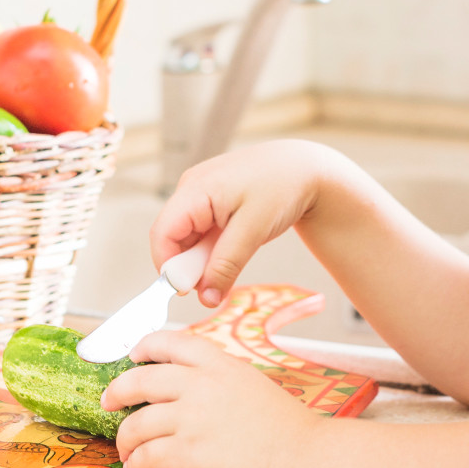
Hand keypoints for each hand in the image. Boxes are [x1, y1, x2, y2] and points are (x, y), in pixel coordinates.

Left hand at [103, 330, 320, 467]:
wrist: (297, 456)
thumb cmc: (281, 424)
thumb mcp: (248, 380)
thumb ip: (215, 375)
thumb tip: (183, 381)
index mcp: (217, 364)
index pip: (169, 343)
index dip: (145, 346)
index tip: (133, 355)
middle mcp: (199, 386)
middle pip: (139, 380)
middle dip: (116, 392)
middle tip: (108, 402)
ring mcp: (190, 420)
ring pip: (135, 423)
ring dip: (124, 438)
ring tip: (126, 448)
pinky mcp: (186, 453)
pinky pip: (145, 456)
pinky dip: (135, 463)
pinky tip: (137, 467)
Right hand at [150, 139, 344, 306]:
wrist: (306, 168)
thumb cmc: (282, 188)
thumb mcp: (253, 231)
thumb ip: (226, 266)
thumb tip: (205, 299)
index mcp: (195, 188)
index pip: (162, 234)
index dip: (168, 267)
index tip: (190, 291)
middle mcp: (191, 188)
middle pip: (172, 238)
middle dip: (190, 265)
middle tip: (219, 279)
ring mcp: (200, 193)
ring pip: (187, 238)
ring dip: (204, 257)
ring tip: (237, 253)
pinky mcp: (211, 201)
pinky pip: (200, 231)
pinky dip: (214, 247)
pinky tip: (236, 244)